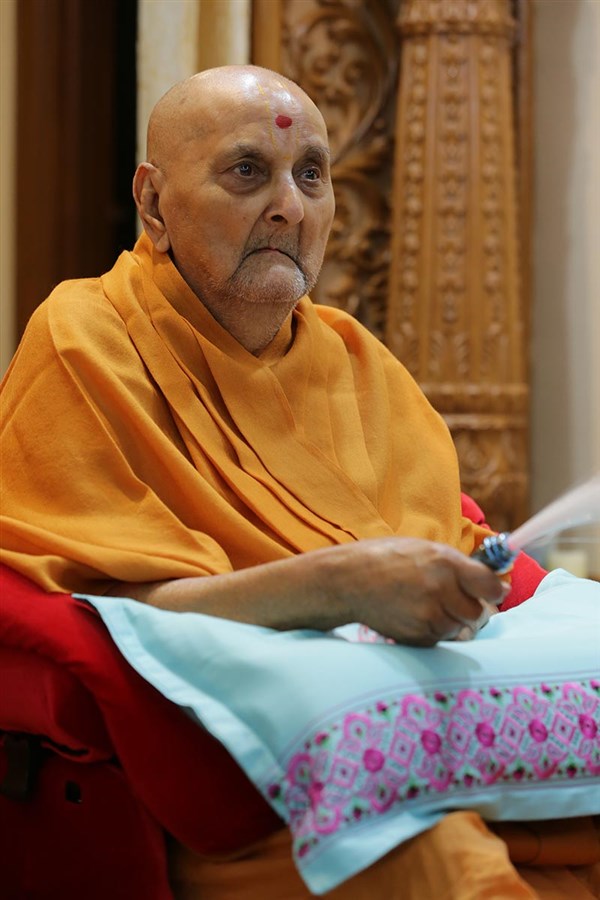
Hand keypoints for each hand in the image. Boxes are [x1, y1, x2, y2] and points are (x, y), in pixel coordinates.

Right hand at [319, 537, 507, 646]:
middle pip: (477, 612)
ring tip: (424, 605)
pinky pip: (438, 639)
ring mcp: (427, 615)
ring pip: (458, 628)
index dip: (495, 589)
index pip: (489, 584)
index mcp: (444, 562)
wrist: (347, 581)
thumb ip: (456, 565)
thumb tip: (490, 580)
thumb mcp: (423, 549)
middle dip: (468, 607)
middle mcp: (439, 589)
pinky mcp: (416, 635)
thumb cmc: (384, 559)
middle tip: (451, 599)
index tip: (495, 591)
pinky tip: (413, 616)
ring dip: (449, 621)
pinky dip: (432, 632)